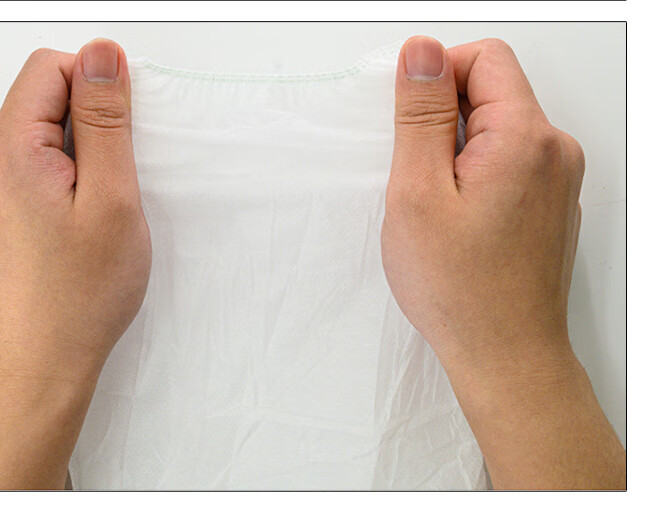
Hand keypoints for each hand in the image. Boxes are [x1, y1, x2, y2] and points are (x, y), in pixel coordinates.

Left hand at [0, 39, 150, 377]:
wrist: (41, 361)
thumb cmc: (82, 293)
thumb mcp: (113, 198)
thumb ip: (105, 120)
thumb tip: (101, 56)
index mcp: (6, 154)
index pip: (47, 69)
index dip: (93, 89)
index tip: (116, 134)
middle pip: (33, 108)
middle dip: (78, 135)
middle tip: (102, 192)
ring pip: (22, 145)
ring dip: (59, 165)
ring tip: (79, 219)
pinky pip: (7, 178)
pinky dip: (38, 190)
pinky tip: (55, 233)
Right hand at [381, 36, 623, 488]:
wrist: (506, 356)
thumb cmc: (461, 288)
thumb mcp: (418, 191)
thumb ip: (421, 115)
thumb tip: (421, 53)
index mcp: (526, 137)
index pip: (485, 59)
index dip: (438, 77)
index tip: (410, 121)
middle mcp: (555, 151)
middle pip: (493, 93)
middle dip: (444, 120)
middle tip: (418, 176)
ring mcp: (558, 180)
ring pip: (498, 131)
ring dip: (458, 151)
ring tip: (437, 205)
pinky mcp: (551, 204)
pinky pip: (510, 163)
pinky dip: (477, 175)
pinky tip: (458, 221)